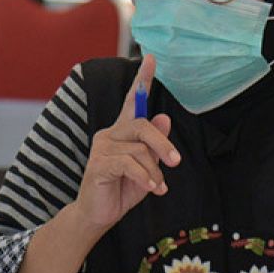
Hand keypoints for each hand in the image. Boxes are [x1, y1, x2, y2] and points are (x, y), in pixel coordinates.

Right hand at [71, 54, 180, 231]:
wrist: (99, 215)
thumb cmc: (122, 190)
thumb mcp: (147, 167)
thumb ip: (154, 146)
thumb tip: (164, 119)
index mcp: (122, 132)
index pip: (132, 101)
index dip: (142, 80)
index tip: (151, 58)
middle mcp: (109, 134)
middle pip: (142, 126)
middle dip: (162, 144)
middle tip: (176, 162)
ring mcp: (101, 148)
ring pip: (139, 149)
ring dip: (154, 171)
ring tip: (156, 187)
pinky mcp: (98, 164)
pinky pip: (129, 164)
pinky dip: (145, 177)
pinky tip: (150, 189)